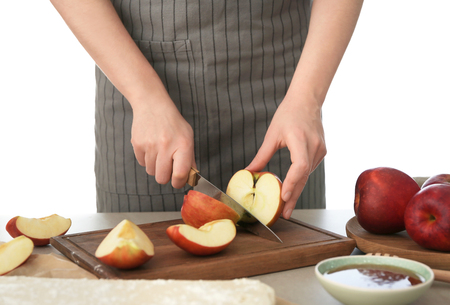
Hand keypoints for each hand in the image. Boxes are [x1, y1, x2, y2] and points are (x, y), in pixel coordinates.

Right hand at [131, 99, 194, 188]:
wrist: (152, 105)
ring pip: (151, 172)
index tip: (178, 181)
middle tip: (168, 167)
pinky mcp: (138, 144)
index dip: (179, 182)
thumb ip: (190, 158)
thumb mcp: (188, 137)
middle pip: (162, 178)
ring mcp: (150, 145)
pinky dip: (147, 160)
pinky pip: (142, 163)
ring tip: (160, 153)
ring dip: (156, 167)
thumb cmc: (173, 123)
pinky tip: (151, 147)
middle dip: (166, 176)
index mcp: (183, 145)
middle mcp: (166, 146)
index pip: (180, 174)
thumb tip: (191, 177)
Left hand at [246, 95, 325, 218]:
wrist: (307, 100)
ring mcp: (320, 149)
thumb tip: (249, 172)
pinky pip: (310, 169)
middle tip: (284, 213)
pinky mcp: (321, 151)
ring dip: (297, 190)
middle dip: (294, 196)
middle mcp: (314, 146)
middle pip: (304, 176)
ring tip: (286, 206)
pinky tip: (293, 189)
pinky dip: (300, 179)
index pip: (300, 166)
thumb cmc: (288, 114)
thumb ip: (261, 156)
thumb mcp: (272, 135)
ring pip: (307, 175)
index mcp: (300, 140)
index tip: (284, 197)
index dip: (293, 183)